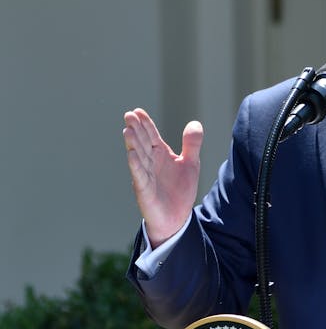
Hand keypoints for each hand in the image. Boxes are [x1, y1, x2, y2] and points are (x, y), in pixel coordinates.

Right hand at [123, 108, 202, 247]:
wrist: (178, 217)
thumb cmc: (180, 190)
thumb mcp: (190, 163)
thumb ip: (192, 144)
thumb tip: (195, 123)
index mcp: (161, 155)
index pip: (152, 136)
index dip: (145, 124)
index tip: (138, 111)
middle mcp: (151, 163)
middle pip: (143, 143)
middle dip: (136, 129)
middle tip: (129, 115)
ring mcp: (146, 176)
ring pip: (139, 157)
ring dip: (133, 144)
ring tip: (128, 130)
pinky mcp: (145, 190)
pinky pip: (140, 176)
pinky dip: (136, 165)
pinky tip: (131, 155)